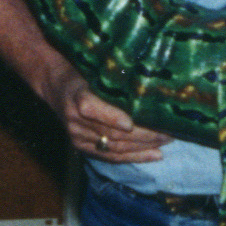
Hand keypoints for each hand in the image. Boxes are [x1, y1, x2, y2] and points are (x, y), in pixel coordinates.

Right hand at [50, 65, 166, 166]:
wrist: (56, 86)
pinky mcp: (82, 147)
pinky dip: (135, 157)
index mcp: (77, 95)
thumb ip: (114, 79)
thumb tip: (149, 82)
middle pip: (111, 132)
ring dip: (144, 147)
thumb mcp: (95, 68)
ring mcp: (77, 136)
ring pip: (114, 147)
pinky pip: (110, 157)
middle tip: (169, 130)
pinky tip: (155, 155)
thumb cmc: (83, 71)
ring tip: (167, 140)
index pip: (91, 108)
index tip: (132, 122)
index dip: (112, 117)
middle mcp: (75, 119)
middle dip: (143, 135)